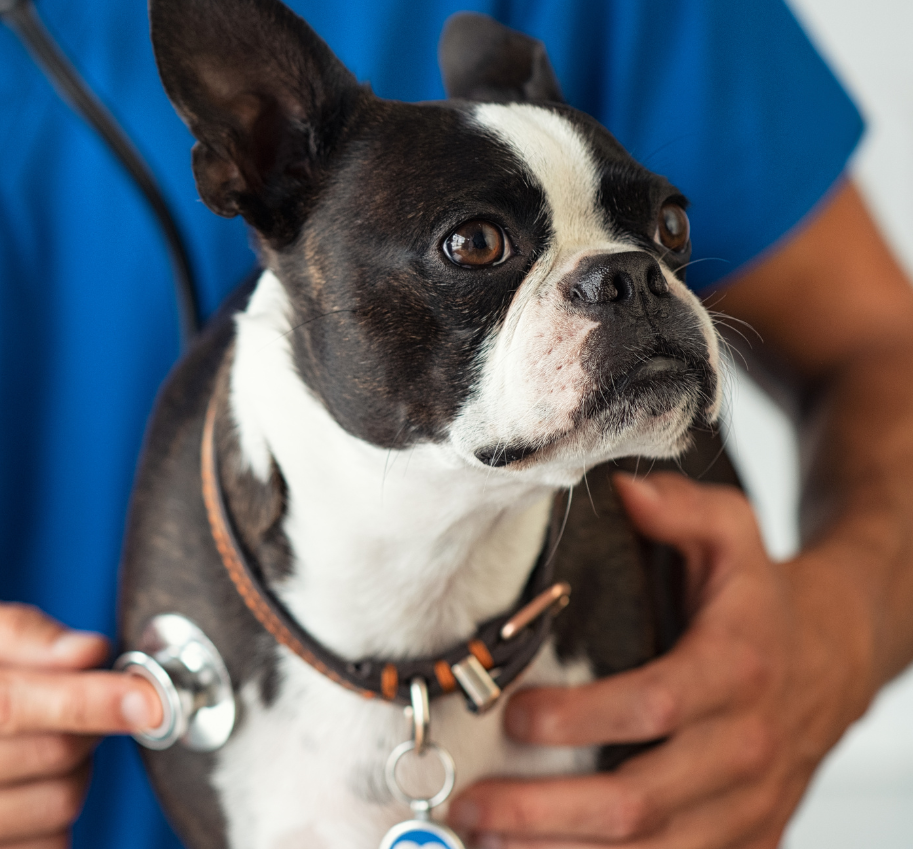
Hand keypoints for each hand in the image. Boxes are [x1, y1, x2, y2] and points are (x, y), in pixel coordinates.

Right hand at [0, 583, 161, 848]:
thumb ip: (10, 627)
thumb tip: (89, 651)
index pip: (15, 706)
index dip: (95, 702)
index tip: (150, 697)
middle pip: (45, 762)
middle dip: (94, 728)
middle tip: (94, 700)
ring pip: (49, 813)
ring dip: (77, 772)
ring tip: (50, 737)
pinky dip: (52, 813)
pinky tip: (25, 780)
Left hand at [448, 473, 874, 847]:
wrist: (836, 657)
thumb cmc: (760, 597)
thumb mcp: (732, 532)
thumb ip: (680, 507)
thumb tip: (624, 492)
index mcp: (735, 668)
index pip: (653, 706)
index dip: (579, 719)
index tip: (512, 715)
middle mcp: (745, 747)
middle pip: (640, 801)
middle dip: (546, 811)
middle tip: (471, 803)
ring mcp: (747, 803)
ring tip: (486, 843)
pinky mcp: (746, 838)